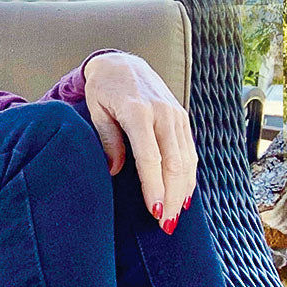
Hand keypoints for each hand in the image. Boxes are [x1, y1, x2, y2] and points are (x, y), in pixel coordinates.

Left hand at [83, 52, 196, 232]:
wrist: (122, 63)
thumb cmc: (103, 89)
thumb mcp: (96, 110)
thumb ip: (108, 139)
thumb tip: (114, 171)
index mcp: (138, 111)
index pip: (150, 156)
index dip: (153, 185)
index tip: (153, 210)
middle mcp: (163, 113)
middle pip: (174, 163)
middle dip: (171, 196)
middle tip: (165, 224)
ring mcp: (177, 115)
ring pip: (187, 160)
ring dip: (183, 190)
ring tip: (174, 216)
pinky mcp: (183, 118)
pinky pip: (190, 151)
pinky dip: (189, 175)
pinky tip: (183, 195)